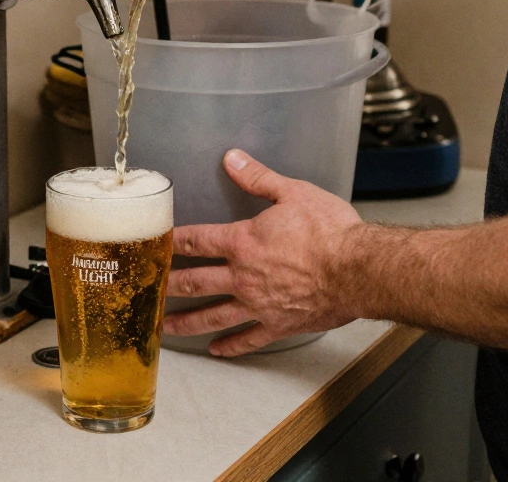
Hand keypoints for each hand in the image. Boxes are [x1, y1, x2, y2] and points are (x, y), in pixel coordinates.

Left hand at [164, 149, 361, 355]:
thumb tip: (232, 158)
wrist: (359, 271)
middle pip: (194, 282)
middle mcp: (242, 277)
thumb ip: (258, 178)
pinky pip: (248, 339)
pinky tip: (217, 350)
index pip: (195, 241)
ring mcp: (258, 305)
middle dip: (169, 286)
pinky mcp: (278, 325)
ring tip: (165, 329)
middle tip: (149, 290)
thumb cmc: (330, 232)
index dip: (172, 241)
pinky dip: (231, 346)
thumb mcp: (293, 193)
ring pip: (213, 316)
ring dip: (186, 322)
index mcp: (242, 243)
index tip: (156, 244)